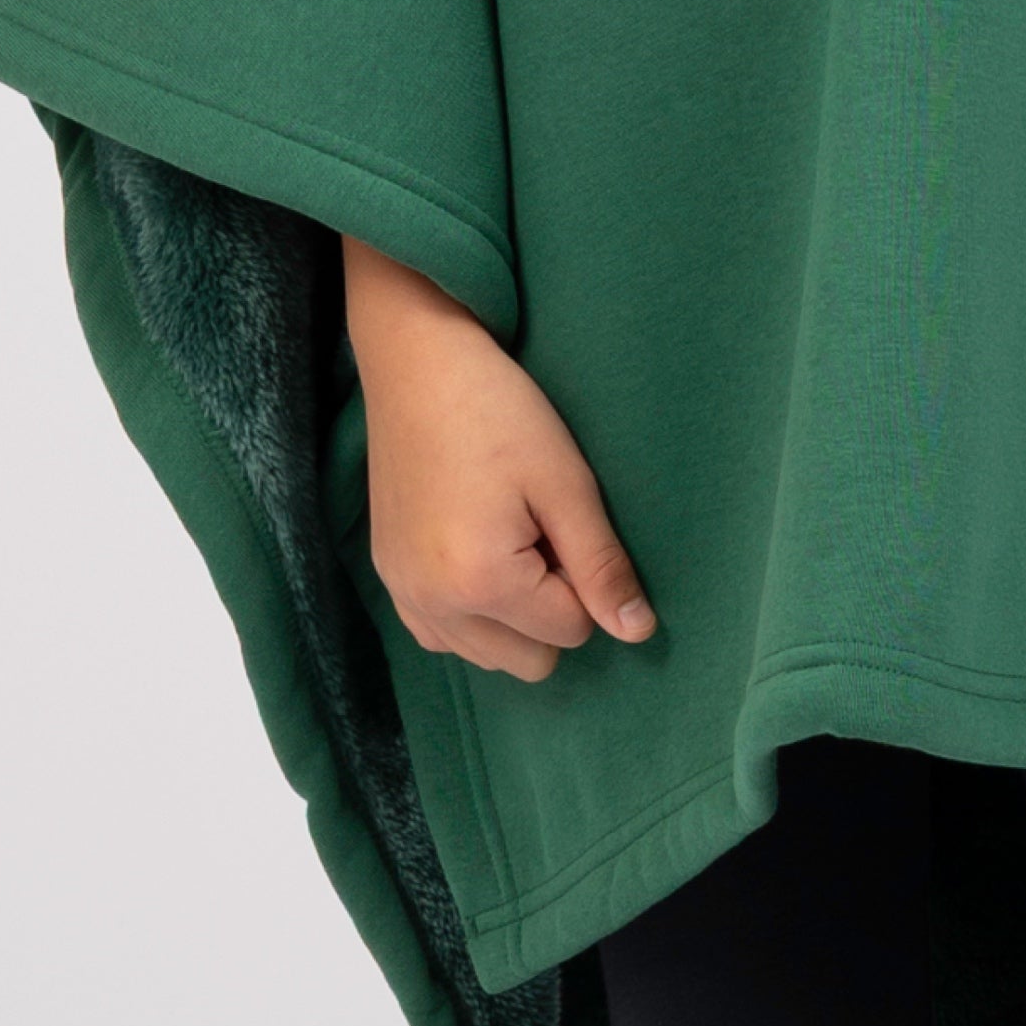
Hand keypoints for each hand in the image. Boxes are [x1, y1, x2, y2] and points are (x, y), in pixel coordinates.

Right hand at [341, 234, 657, 680]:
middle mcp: (433, 605)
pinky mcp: (387, 578)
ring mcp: (403, 595)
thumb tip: (637, 634)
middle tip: (540, 536)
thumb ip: (602, 567)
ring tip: (507, 540)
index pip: (571, 632)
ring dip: (512, 618)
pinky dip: (471, 614)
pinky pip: (443, 636)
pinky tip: (475, 554)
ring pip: (487, 656)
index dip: (584, 581)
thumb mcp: (567, 485)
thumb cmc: (501, 413)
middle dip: (550, 610)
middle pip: (530, 661)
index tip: (564, 523)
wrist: (416, 364)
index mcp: (480, 583)